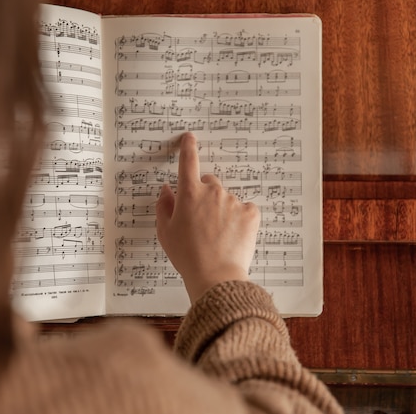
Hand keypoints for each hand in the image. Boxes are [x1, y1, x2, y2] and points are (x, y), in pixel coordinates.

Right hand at [155, 132, 260, 302]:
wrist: (215, 275)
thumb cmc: (187, 256)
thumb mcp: (166, 232)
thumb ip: (164, 206)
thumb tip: (167, 190)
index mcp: (189, 194)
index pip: (188, 162)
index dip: (188, 148)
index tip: (190, 138)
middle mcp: (213, 192)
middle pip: (209, 182)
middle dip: (205, 195)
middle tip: (202, 220)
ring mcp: (233, 201)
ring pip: (227, 199)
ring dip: (223, 210)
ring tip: (217, 236)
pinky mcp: (250, 213)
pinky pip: (245, 209)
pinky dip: (240, 219)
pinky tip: (232, 236)